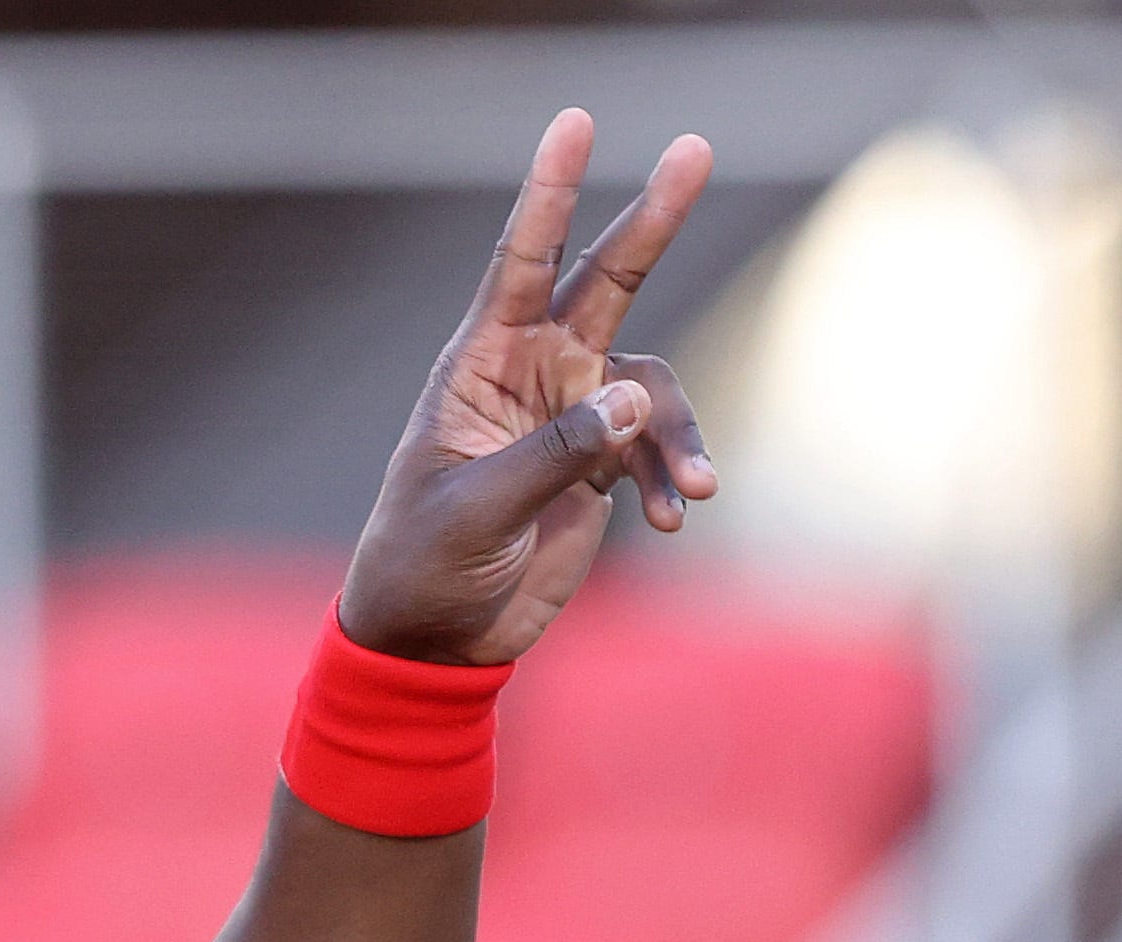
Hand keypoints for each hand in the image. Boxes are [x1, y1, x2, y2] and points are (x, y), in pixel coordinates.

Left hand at [338, 110, 717, 666]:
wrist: (439, 639)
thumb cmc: (425, 565)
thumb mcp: (475, 511)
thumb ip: (553, 454)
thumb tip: (632, 398)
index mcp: (478, 366)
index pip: (519, 263)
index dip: (547, 193)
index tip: (574, 123)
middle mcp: (531, 373)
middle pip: (605, 280)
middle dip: (651, 218)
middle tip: (695, 148)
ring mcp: (572, 415)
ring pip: (652, 385)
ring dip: (679, 433)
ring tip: (695, 491)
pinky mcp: (601, 463)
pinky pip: (659, 448)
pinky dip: (675, 476)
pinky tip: (676, 518)